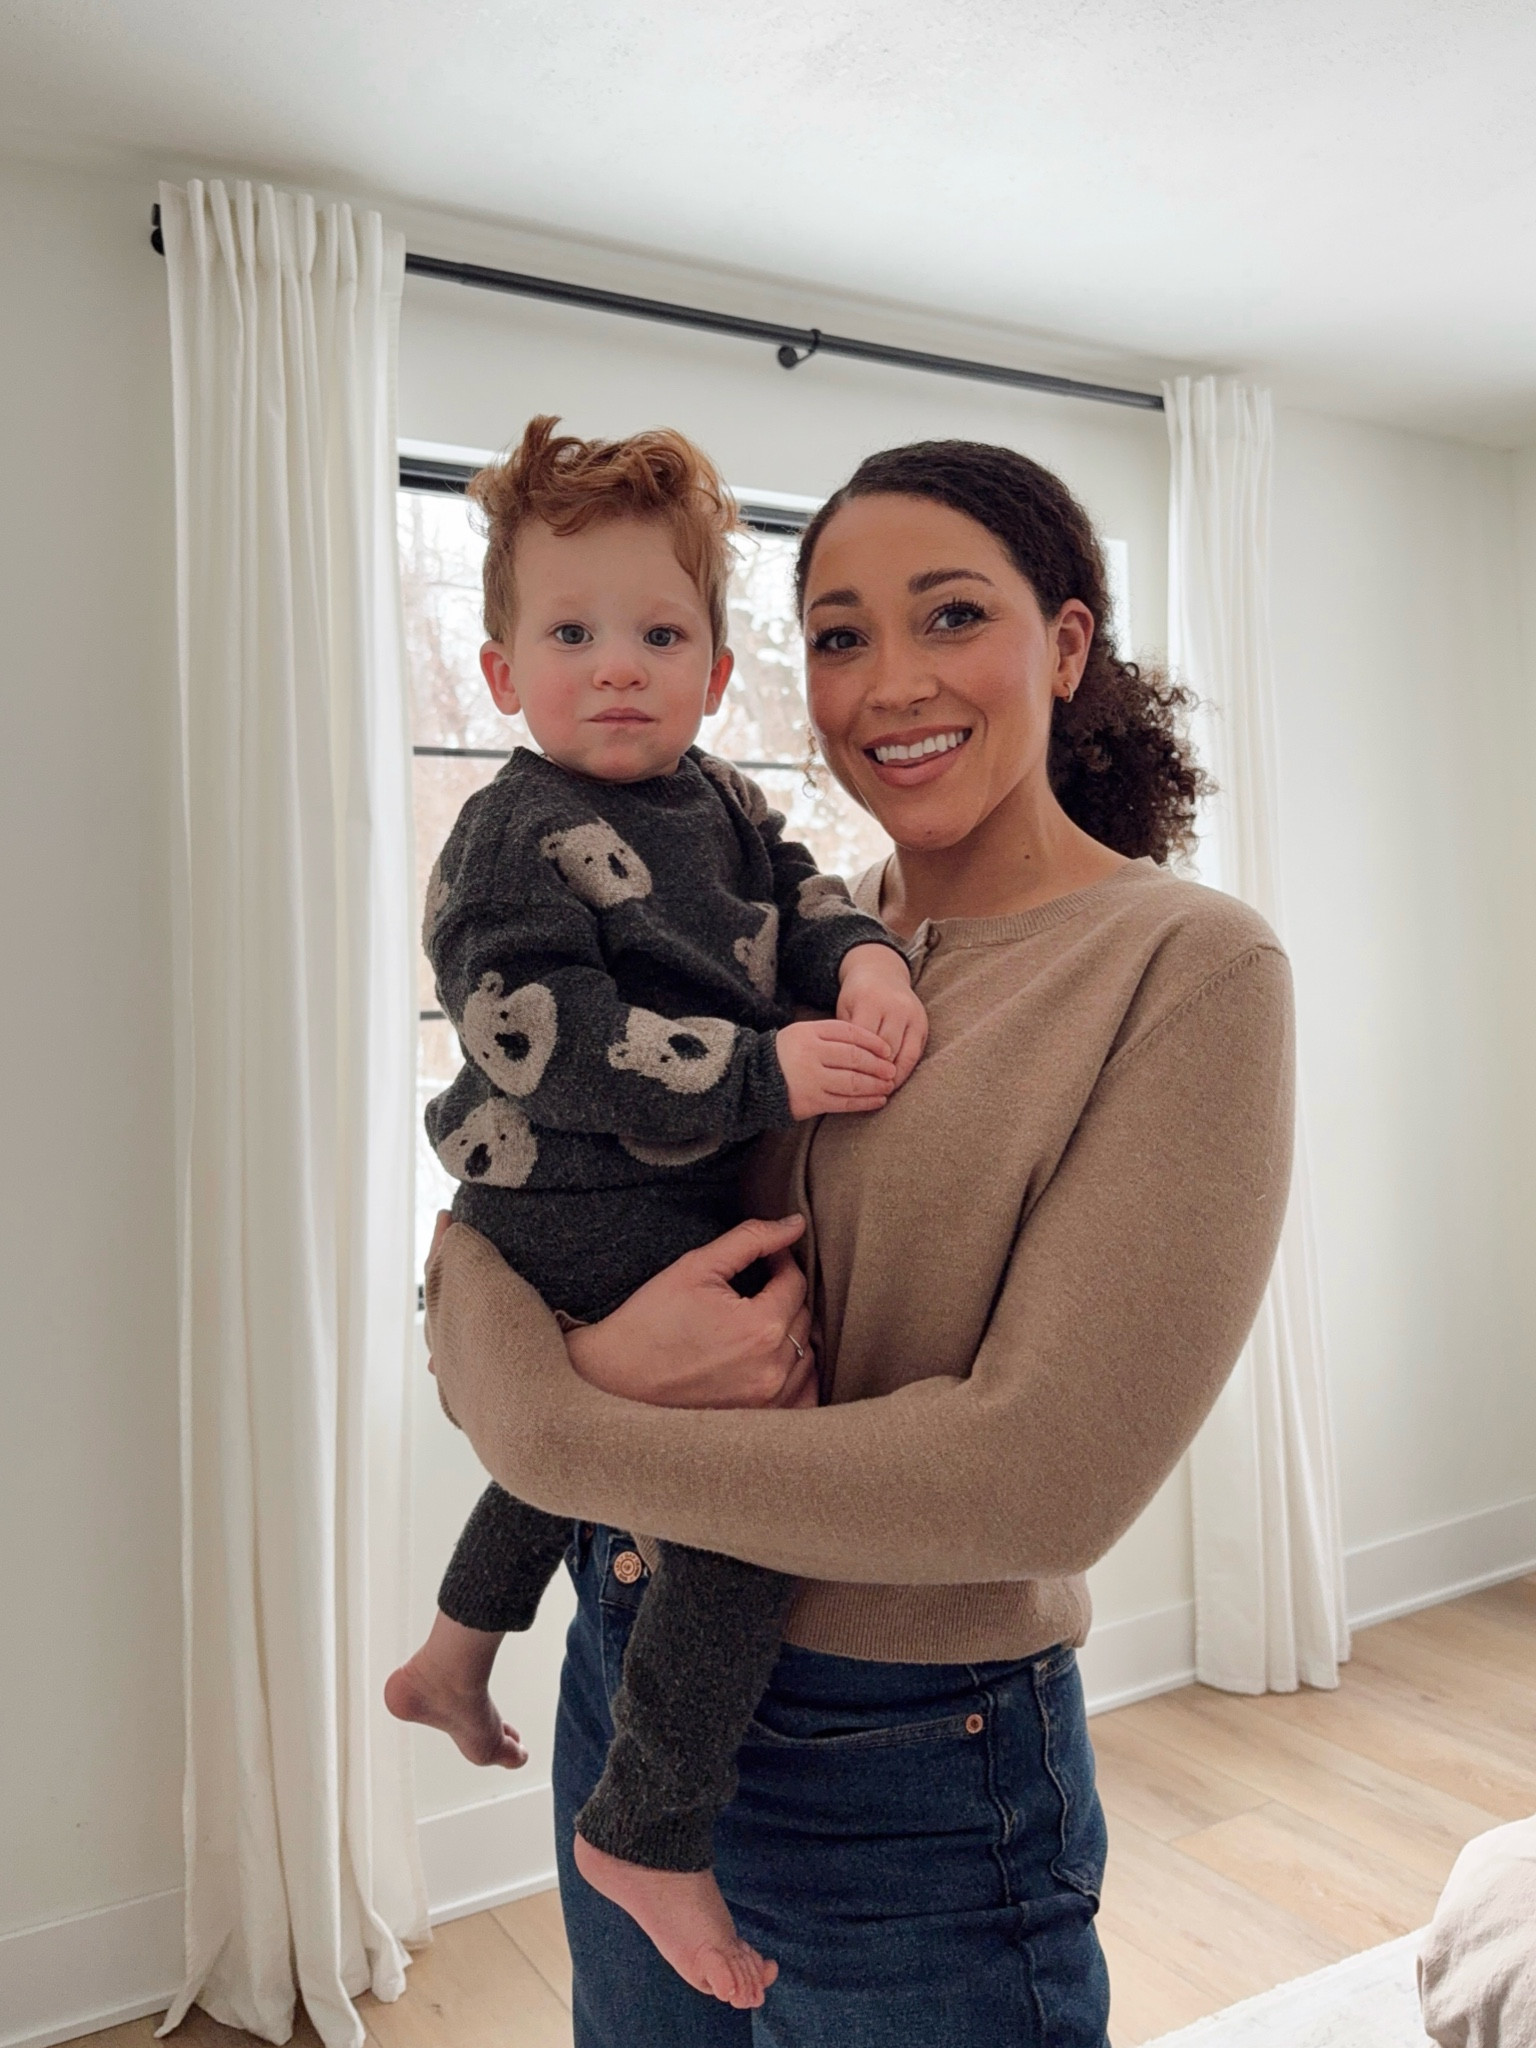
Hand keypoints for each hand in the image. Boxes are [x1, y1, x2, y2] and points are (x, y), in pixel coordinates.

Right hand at [565, 1215, 816, 1409]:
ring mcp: (767, 1399)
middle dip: (784, 1294)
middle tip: (755, 1286)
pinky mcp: (759, 1418)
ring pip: (806, 1354)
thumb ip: (751, 1239)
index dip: (781, 1261)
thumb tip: (796, 1224)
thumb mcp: (697, 1266)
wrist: (615, 1374)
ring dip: (792, 1332)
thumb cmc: (650, 1318)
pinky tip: (773, 1358)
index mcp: (761, 1327)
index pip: (796, 1282)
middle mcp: (772, 1368)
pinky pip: (803, 1395)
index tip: (763, 1258)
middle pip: (803, 1317)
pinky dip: (797, 1374)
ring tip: (758, 1320)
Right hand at [776, 1018, 897, 1117]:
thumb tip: (871, 1045)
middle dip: (878, 1065)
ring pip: (853, 1082)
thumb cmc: (785, 1055)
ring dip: (875, 1085)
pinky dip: (864, 1102)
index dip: (872, 1041)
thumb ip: (830, 1035)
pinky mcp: (811, 1101)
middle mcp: (810, 1053)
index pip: (849, 1032)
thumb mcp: (802, 1034)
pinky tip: (877, 1100)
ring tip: (889, 1085)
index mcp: (809, 1032)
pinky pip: (844, 1102)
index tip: (887, 1049)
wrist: (751, 1079)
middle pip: (854, 1057)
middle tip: (892, 1070)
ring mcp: (811, 1078)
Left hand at [837, 944, 928, 1086]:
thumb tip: (843, 1071)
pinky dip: (905, 1070)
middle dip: (875, 1073)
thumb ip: (847, 1036)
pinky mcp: (923, 1023)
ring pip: (903, 1053)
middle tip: (865, 1095)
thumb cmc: (857, 997)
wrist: (882, 973)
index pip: (864, 1041)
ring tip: (880, 1093)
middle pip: (886, 1049)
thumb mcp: (845, 1009)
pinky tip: (894, 1082)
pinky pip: (915, 1053)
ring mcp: (912, 1014)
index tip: (849, 1083)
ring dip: (892, 1076)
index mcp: (870, 1001)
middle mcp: (895, 1006)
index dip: (858, 1064)